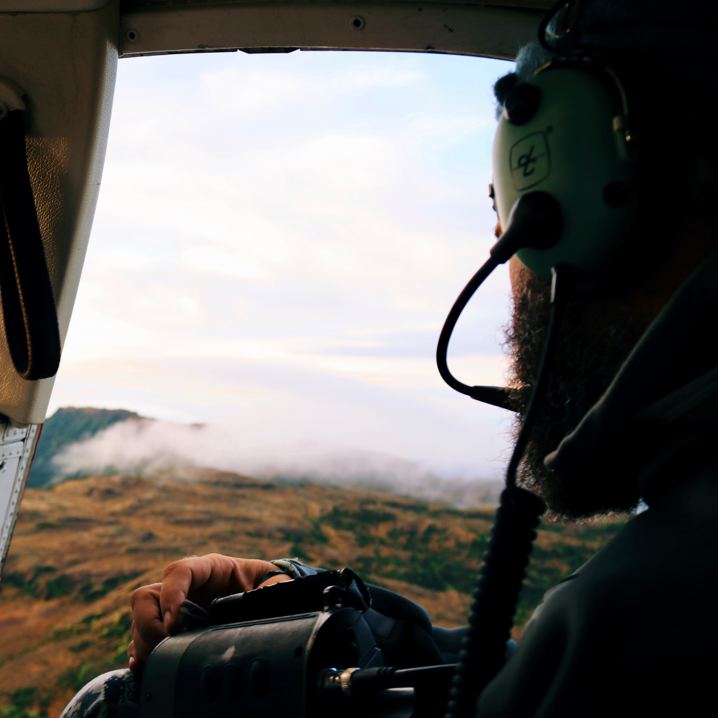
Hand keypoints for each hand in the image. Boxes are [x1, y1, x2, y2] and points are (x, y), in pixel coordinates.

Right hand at [127, 554, 291, 672]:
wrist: (267, 599)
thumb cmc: (268, 587)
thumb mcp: (275, 584)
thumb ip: (273, 589)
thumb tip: (268, 598)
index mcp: (209, 569)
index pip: (178, 571)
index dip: (172, 595)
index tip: (175, 624)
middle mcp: (185, 586)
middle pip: (146, 596)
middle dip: (149, 623)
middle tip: (167, 643)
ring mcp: (173, 607)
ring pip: (140, 618)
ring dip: (144, 641)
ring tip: (161, 659)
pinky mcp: (169, 628)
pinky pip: (141, 637)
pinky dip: (139, 651)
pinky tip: (145, 666)